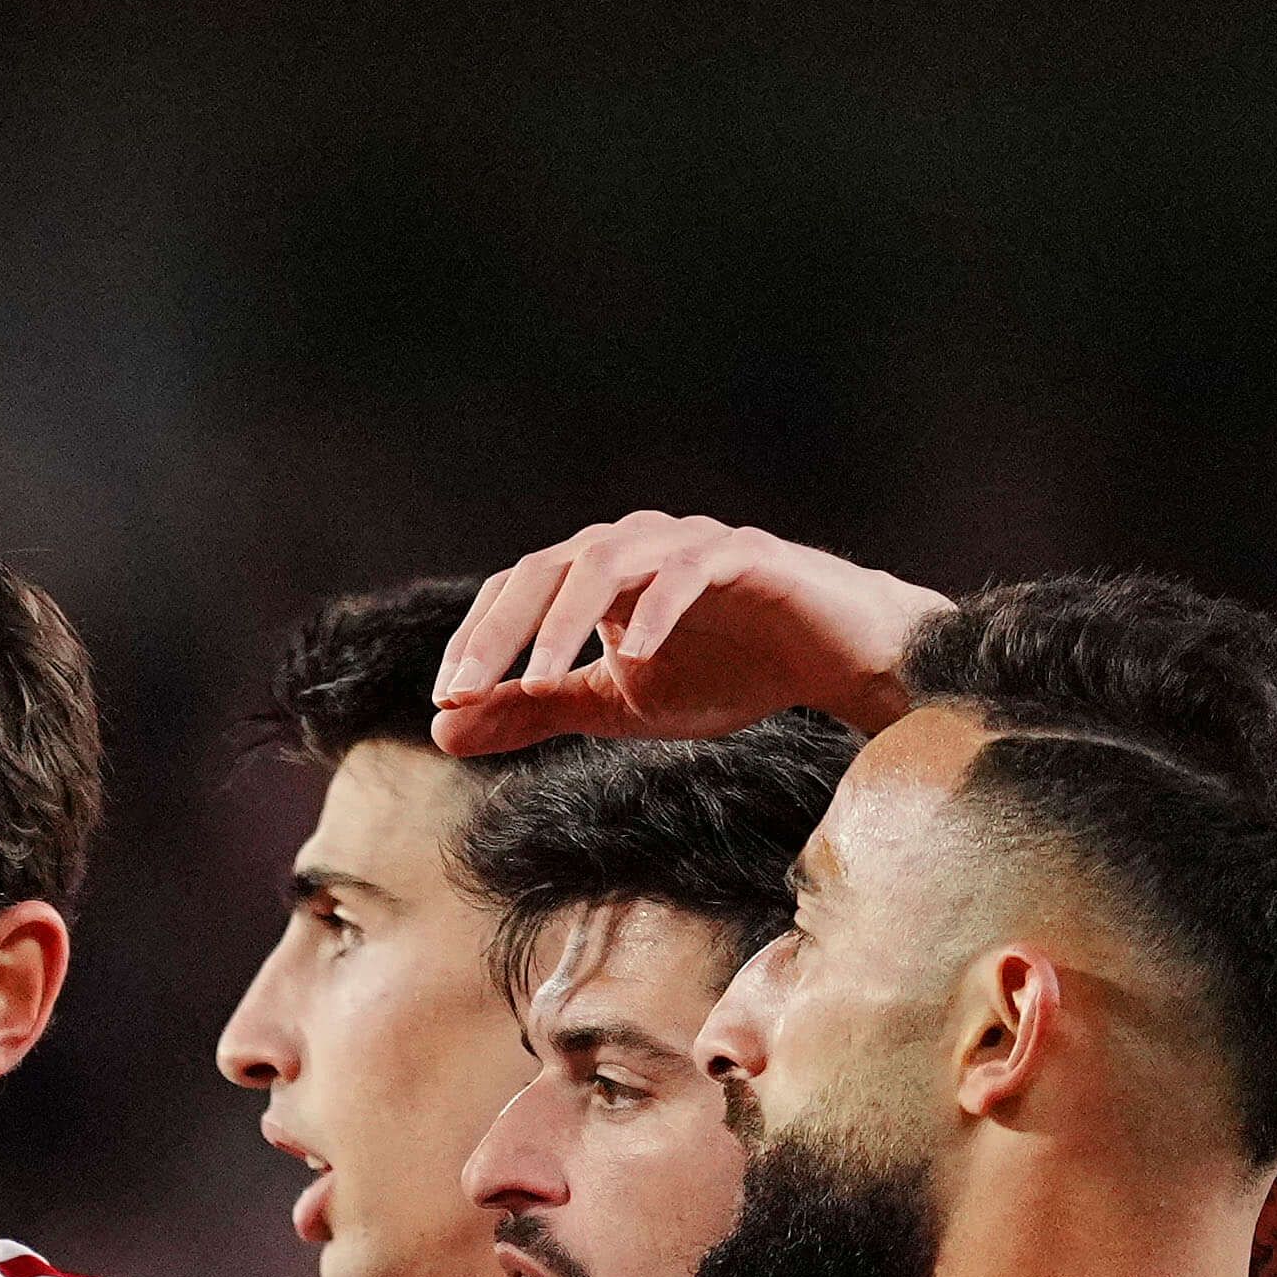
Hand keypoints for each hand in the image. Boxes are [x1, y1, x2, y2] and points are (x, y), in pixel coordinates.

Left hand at [432, 517, 946, 759]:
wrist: (832, 662)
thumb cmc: (726, 673)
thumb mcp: (615, 704)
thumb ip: (535, 710)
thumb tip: (444, 732)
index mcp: (597, 574)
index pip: (517, 591)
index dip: (477, 639)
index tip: (447, 699)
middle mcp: (637, 545)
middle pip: (550, 568)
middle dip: (502, 630)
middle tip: (466, 688)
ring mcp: (691, 544)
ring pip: (610, 559)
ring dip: (567, 620)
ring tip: (541, 678)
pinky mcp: (748, 556)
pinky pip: (691, 570)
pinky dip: (658, 609)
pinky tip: (633, 655)